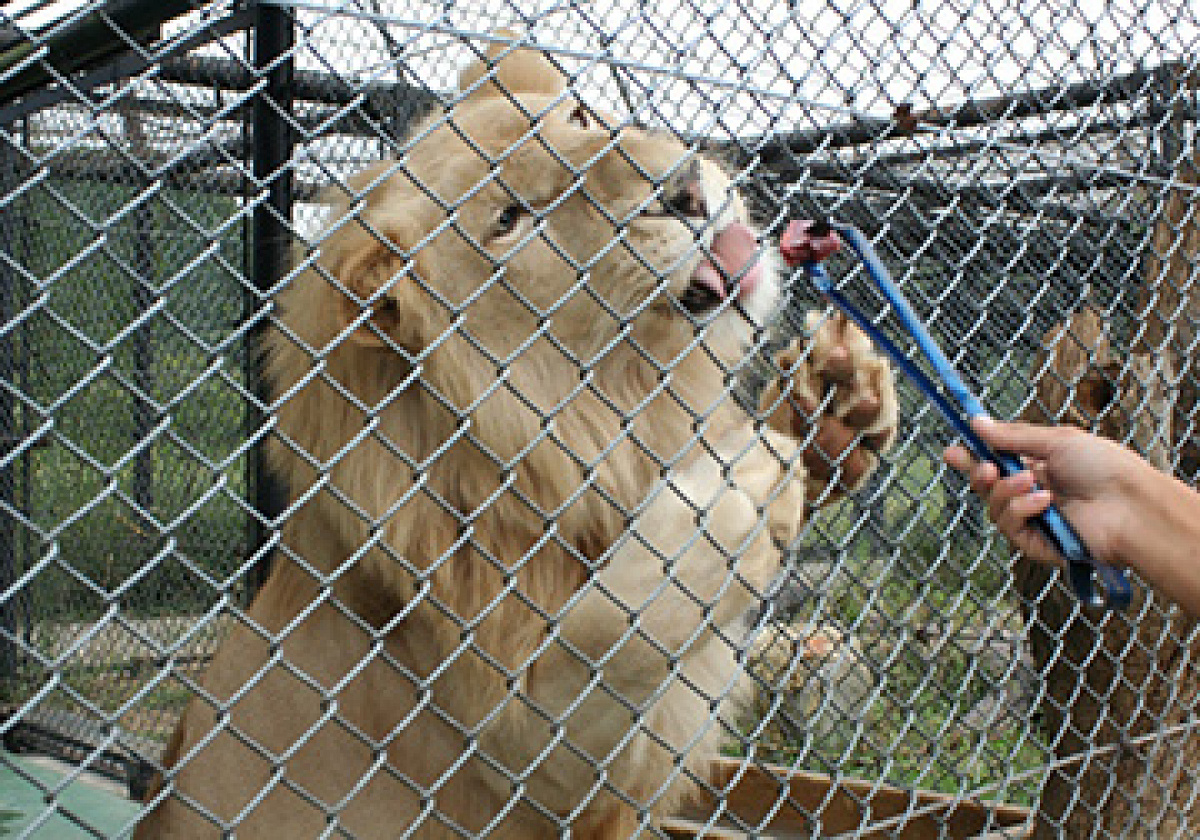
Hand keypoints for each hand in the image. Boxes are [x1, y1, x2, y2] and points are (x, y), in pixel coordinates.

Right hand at [943, 418, 1148, 568]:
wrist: (1131, 504)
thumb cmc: (1106, 468)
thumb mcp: (1055, 440)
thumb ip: (1012, 436)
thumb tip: (976, 423)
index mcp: (1039, 467)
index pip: (995, 462)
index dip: (972, 458)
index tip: (952, 451)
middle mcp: (1033, 494)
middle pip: (987, 487)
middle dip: (979, 475)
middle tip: (984, 467)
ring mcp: (1035, 520)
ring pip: (993, 507)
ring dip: (1006, 492)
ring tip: (1031, 482)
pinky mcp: (1037, 544)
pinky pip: (1009, 527)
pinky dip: (1021, 510)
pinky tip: (1044, 502)